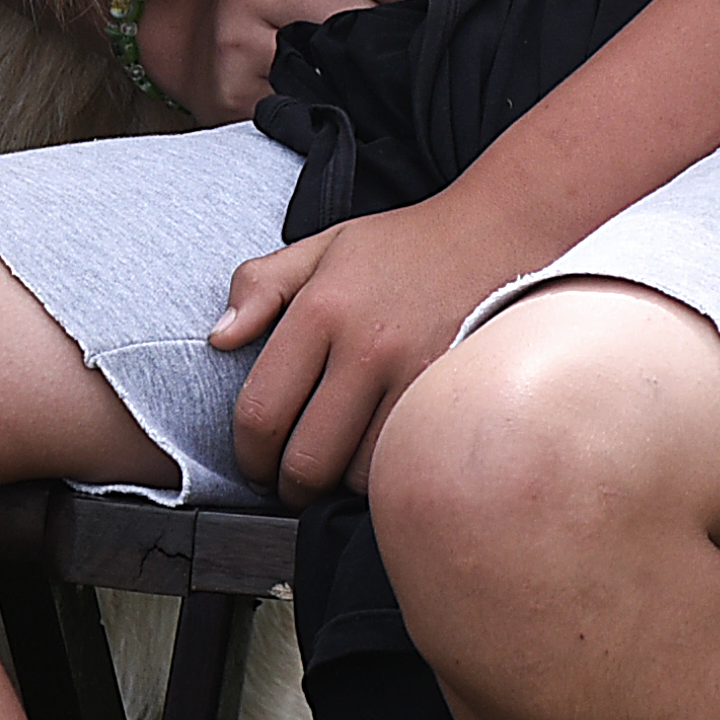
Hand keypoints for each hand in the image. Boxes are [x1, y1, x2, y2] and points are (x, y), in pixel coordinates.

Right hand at [198, 0, 443, 117]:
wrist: (208, 47)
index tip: (424, 3)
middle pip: (351, 10)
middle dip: (391, 29)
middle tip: (410, 44)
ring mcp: (238, 41)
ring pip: (332, 58)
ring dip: (369, 68)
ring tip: (381, 69)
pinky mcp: (236, 92)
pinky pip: (309, 99)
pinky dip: (341, 101)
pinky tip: (350, 97)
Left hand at [211, 189, 528, 500]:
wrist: (499, 232)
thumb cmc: (406, 247)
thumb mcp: (322, 246)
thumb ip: (259, 286)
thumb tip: (219, 339)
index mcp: (321, 310)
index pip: (261, 413)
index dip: (248, 457)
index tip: (255, 465)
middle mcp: (366, 347)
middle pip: (307, 460)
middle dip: (289, 487)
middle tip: (291, 485)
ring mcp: (417, 376)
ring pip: (359, 475)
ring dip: (342, 486)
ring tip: (339, 471)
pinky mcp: (457, 397)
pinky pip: (409, 464)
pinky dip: (388, 475)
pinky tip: (381, 461)